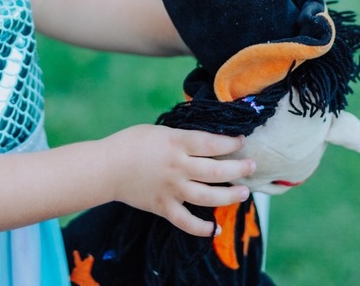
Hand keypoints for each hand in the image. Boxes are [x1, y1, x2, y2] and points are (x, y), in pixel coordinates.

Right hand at [107, 125, 255, 236]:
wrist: (107, 167)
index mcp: (176, 143)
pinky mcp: (163, 206)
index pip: (212, 143)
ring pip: (208, 196)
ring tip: (244, 193)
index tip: (241, 141)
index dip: (231, 143)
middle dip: (239, 168)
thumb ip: (183, 136)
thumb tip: (207, 139)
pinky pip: (186, 222)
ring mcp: (172, 189)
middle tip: (252, 166)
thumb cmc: (131, 143)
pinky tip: (213, 228)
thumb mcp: (160, 131)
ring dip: (230, 196)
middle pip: (217, 171)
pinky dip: (201, 228)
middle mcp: (178, 167)